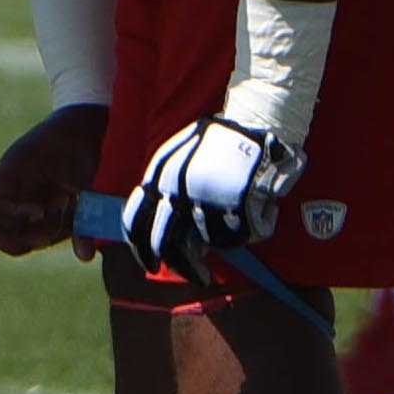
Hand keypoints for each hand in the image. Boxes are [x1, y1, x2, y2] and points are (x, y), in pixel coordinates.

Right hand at [0, 103, 108, 257]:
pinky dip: (45, 232)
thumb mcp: (91, 178)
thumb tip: (84, 257)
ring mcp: (17, 194)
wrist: (88, 121)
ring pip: (4, 230)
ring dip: (32, 236)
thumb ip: (87, 217)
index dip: (9, 217)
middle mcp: (8, 184)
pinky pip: (25, 227)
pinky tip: (68, 216)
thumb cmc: (86, 141)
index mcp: (13, 170)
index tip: (40, 211)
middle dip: (16, 237)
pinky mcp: (31, 201)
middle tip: (49, 231)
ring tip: (64, 220)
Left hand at [118, 106, 305, 276]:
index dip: (141, 249)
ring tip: (241, 218)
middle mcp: (177, 189)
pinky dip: (252, 229)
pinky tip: (258, 210)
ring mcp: (206, 197)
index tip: (150, 263)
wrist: (256, 118)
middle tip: (197, 274)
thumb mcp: (179, 160)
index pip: (135, 221)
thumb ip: (166, 193)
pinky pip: (242, 234)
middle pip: (169, 244)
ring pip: (213, 241)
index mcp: (158, 175)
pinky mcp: (236, 203)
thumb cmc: (219, 142)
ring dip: (228, 237)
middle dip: (183, 265)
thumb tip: (167, 236)